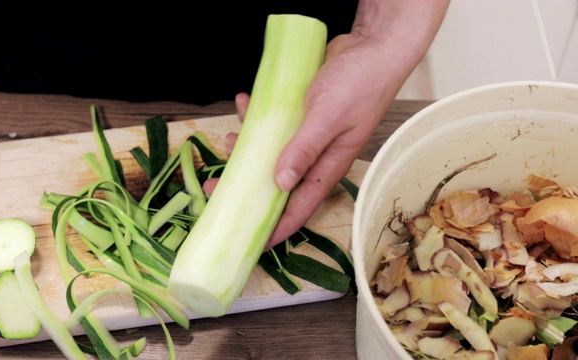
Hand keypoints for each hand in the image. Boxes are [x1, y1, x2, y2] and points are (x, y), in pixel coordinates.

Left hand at [205, 1, 448, 250]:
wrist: (373, 48)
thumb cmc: (359, 85)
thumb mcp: (327, 118)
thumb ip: (304, 149)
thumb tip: (280, 182)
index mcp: (327, 166)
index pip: (299, 207)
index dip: (276, 228)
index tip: (252, 243)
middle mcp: (316, 157)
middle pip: (277, 183)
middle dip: (247, 186)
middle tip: (215, 187)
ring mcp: (307, 137)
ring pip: (271, 153)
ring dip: (247, 149)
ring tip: (227, 139)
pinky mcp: (301, 116)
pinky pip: (273, 125)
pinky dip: (257, 117)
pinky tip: (244, 102)